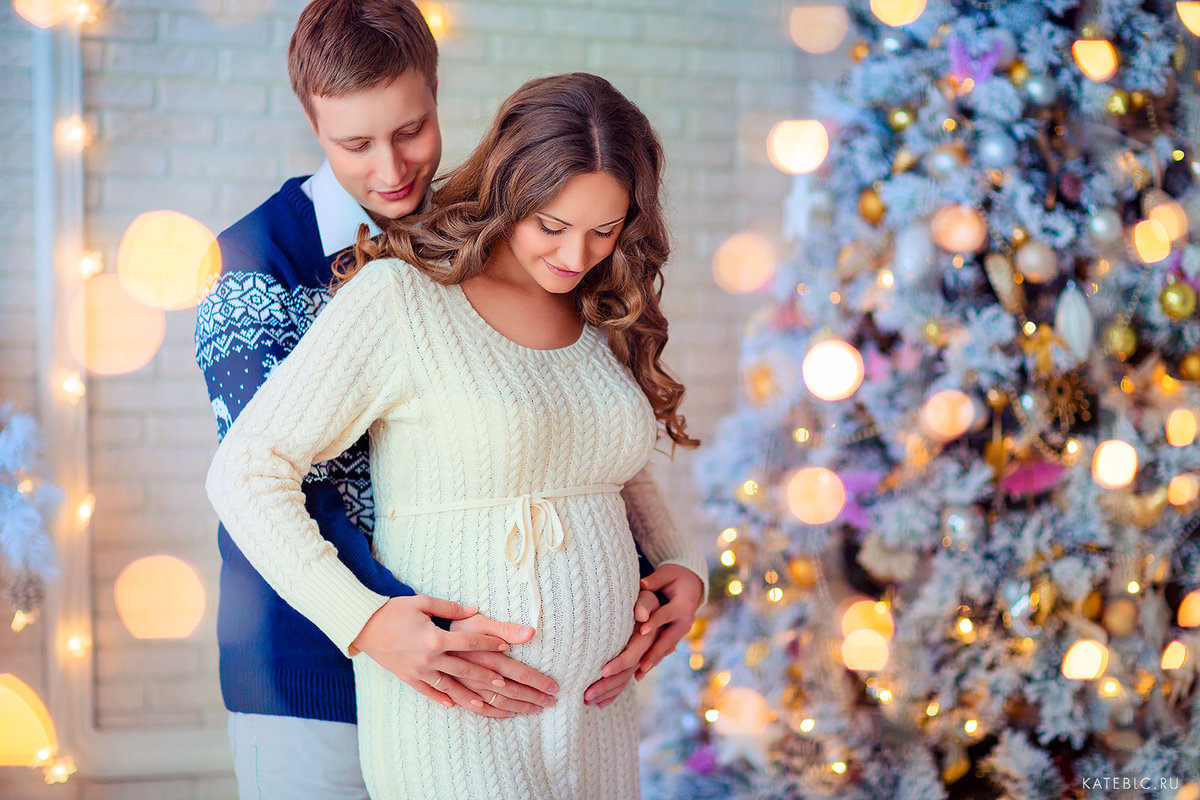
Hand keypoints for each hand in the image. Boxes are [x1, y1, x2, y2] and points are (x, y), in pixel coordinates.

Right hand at [350, 595, 524, 717]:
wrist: (362, 625)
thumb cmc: (393, 610)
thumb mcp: (422, 602)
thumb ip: (450, 608)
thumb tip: (473, 610)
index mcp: (434, 638)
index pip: (469, 643)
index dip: (488, 644)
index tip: (504, 646)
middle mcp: (428, 658)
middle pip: (463, 669)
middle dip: (485, 675)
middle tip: (503, 682)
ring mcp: (417, 671)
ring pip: (448, 686)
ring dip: (467, 694)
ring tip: (484, 701)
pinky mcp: (407, 677)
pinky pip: (427, 691)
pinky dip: (440, 698)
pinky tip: (451, 705)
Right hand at [448, 614, 559, 715]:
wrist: (413, 636)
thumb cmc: (452, 625)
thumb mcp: (478, 621)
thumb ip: (505, 628)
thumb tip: (531, 633)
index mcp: (488, 658)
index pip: (521, 673)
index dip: (539, 681)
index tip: (555, 687)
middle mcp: (479, 676)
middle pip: (512, 691)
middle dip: (534, 698)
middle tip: (551, 702)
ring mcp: (466, 686)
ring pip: (496, 703)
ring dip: (517, 707)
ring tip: (535, 710)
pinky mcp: (454, 691)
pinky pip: (475, 708)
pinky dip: (492, 713)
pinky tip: (505, 714)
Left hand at [583, 589, 659, 707]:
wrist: (652, 605)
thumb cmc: (644, 598)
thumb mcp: (646, 597)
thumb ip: (644, 604)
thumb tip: (642, 614)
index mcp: (648, 638)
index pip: (633, 654)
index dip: (619, 663)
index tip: (602, 671)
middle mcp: (645, 653)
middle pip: (626, 674)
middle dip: (606, 686)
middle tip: (586, 695)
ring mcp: (640, 660)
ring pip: (623, 681)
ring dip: (606, 693)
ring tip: (586, 702)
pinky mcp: (633, 665)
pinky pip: (624, 682)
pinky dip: (612, 694)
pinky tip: (600, 704)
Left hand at [634, 564, 703, 679]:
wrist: (692, 584)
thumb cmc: (676, 576)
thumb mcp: (667, 574)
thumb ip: (654, 580)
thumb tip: (641, 585)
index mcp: (683, 605)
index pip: (666, 614)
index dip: (654, 622)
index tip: (641, 630)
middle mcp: (685, 621)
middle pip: (668, 639)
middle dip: (654, 653)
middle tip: (640, 665)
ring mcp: (681, 631)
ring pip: (666, 648)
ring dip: (653, 662)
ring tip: (638, 676)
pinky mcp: (675, 636)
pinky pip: (664, 649)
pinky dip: (653, 660)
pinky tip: (640, 674)